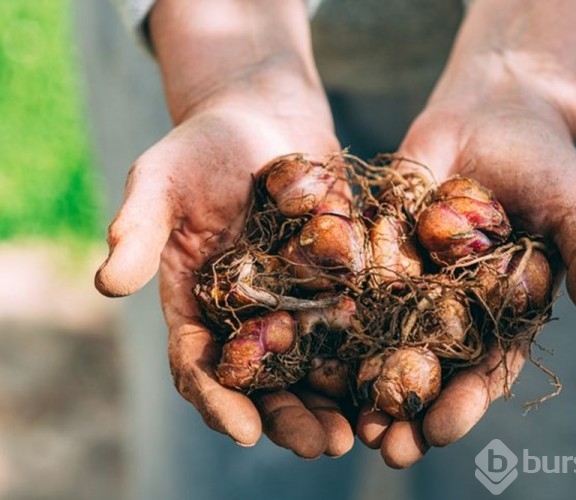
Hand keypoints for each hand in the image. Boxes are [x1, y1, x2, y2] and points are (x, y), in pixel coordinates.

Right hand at [95, 0, 354, 458]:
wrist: (265, 115)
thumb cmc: (204, 144)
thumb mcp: (162, 178)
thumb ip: (138, 228)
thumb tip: (106, 284)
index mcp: (197, 301)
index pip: (199, 364)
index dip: (217, 400)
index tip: (242, 430)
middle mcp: (247, 313)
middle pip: (265, 380)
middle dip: (290, 416)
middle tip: (324, 446)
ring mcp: (296, 299)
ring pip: (314, 364)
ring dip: (335, 400)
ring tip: (365, 431)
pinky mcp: (338, 279)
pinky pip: (355, 322)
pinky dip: (371, 352)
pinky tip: (396, 375)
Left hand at [356, 0, 575, 467]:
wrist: (497, 108)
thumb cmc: (547, 161)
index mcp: (504, 311)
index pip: (485, 367)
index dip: (465, 401)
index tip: (440, 431)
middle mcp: (455, 303)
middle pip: (430, 365)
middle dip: (408, 406)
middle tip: (384, 446)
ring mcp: (415, 275)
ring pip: (386, 335)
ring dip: (366, 375)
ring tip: (344, 415)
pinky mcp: (382, 242)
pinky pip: (357, 279)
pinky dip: (339, 312)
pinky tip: (313, 343)